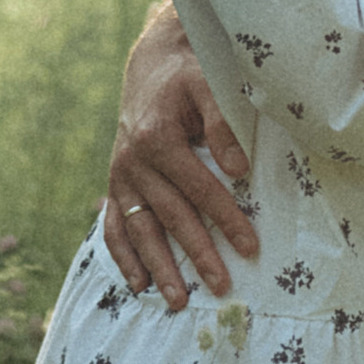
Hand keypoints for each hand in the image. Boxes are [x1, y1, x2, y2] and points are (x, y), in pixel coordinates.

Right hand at [101, 2, 259, 308]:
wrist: (152, 62)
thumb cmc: (188, 74)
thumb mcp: (208, 85)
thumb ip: (222, 124)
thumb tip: (239, 170)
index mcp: (157, 137)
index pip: (199, 188)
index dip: (226, 219)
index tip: (250, 247)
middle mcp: (133, 161)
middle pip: (170, 216)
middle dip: (196, 254)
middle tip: (220, 286)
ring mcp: (120, 175)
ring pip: (139, 229)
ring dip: (158, 266)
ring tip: (177, 300)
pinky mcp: (115, 183)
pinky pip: (114, 226)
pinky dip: (123, 256)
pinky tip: (138, 283)